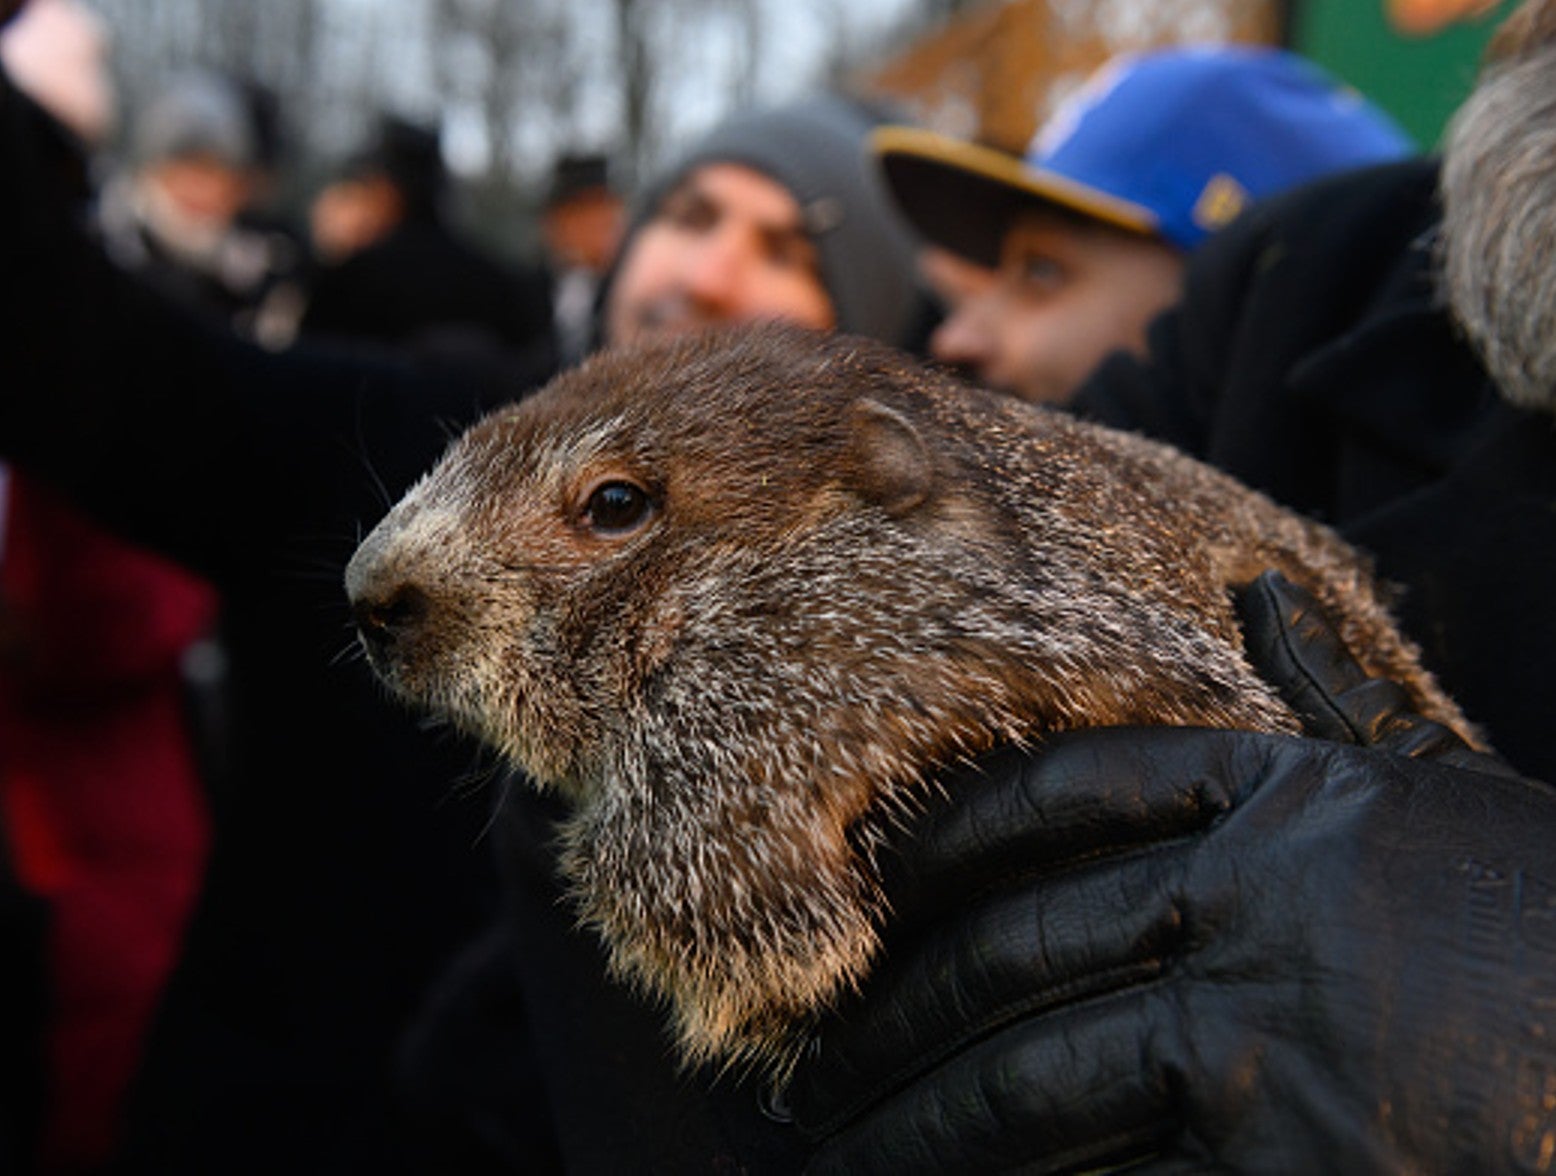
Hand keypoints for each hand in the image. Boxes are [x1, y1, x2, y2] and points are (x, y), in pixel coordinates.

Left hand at [790, 574, 1555, 1173]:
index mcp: (1280, 807)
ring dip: (920, 1129)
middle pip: (1010, 956)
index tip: (883, 880)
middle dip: (896, 1020)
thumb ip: (1337, 702)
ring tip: (846, 1152)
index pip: (1065, 797)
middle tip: (816, 1069)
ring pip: (1028, 1087)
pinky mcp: (1277, 1170)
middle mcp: (1246, 914)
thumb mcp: (1450, 792)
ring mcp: (1257, 1049)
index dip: (954, 837)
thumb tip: (1262, 589)